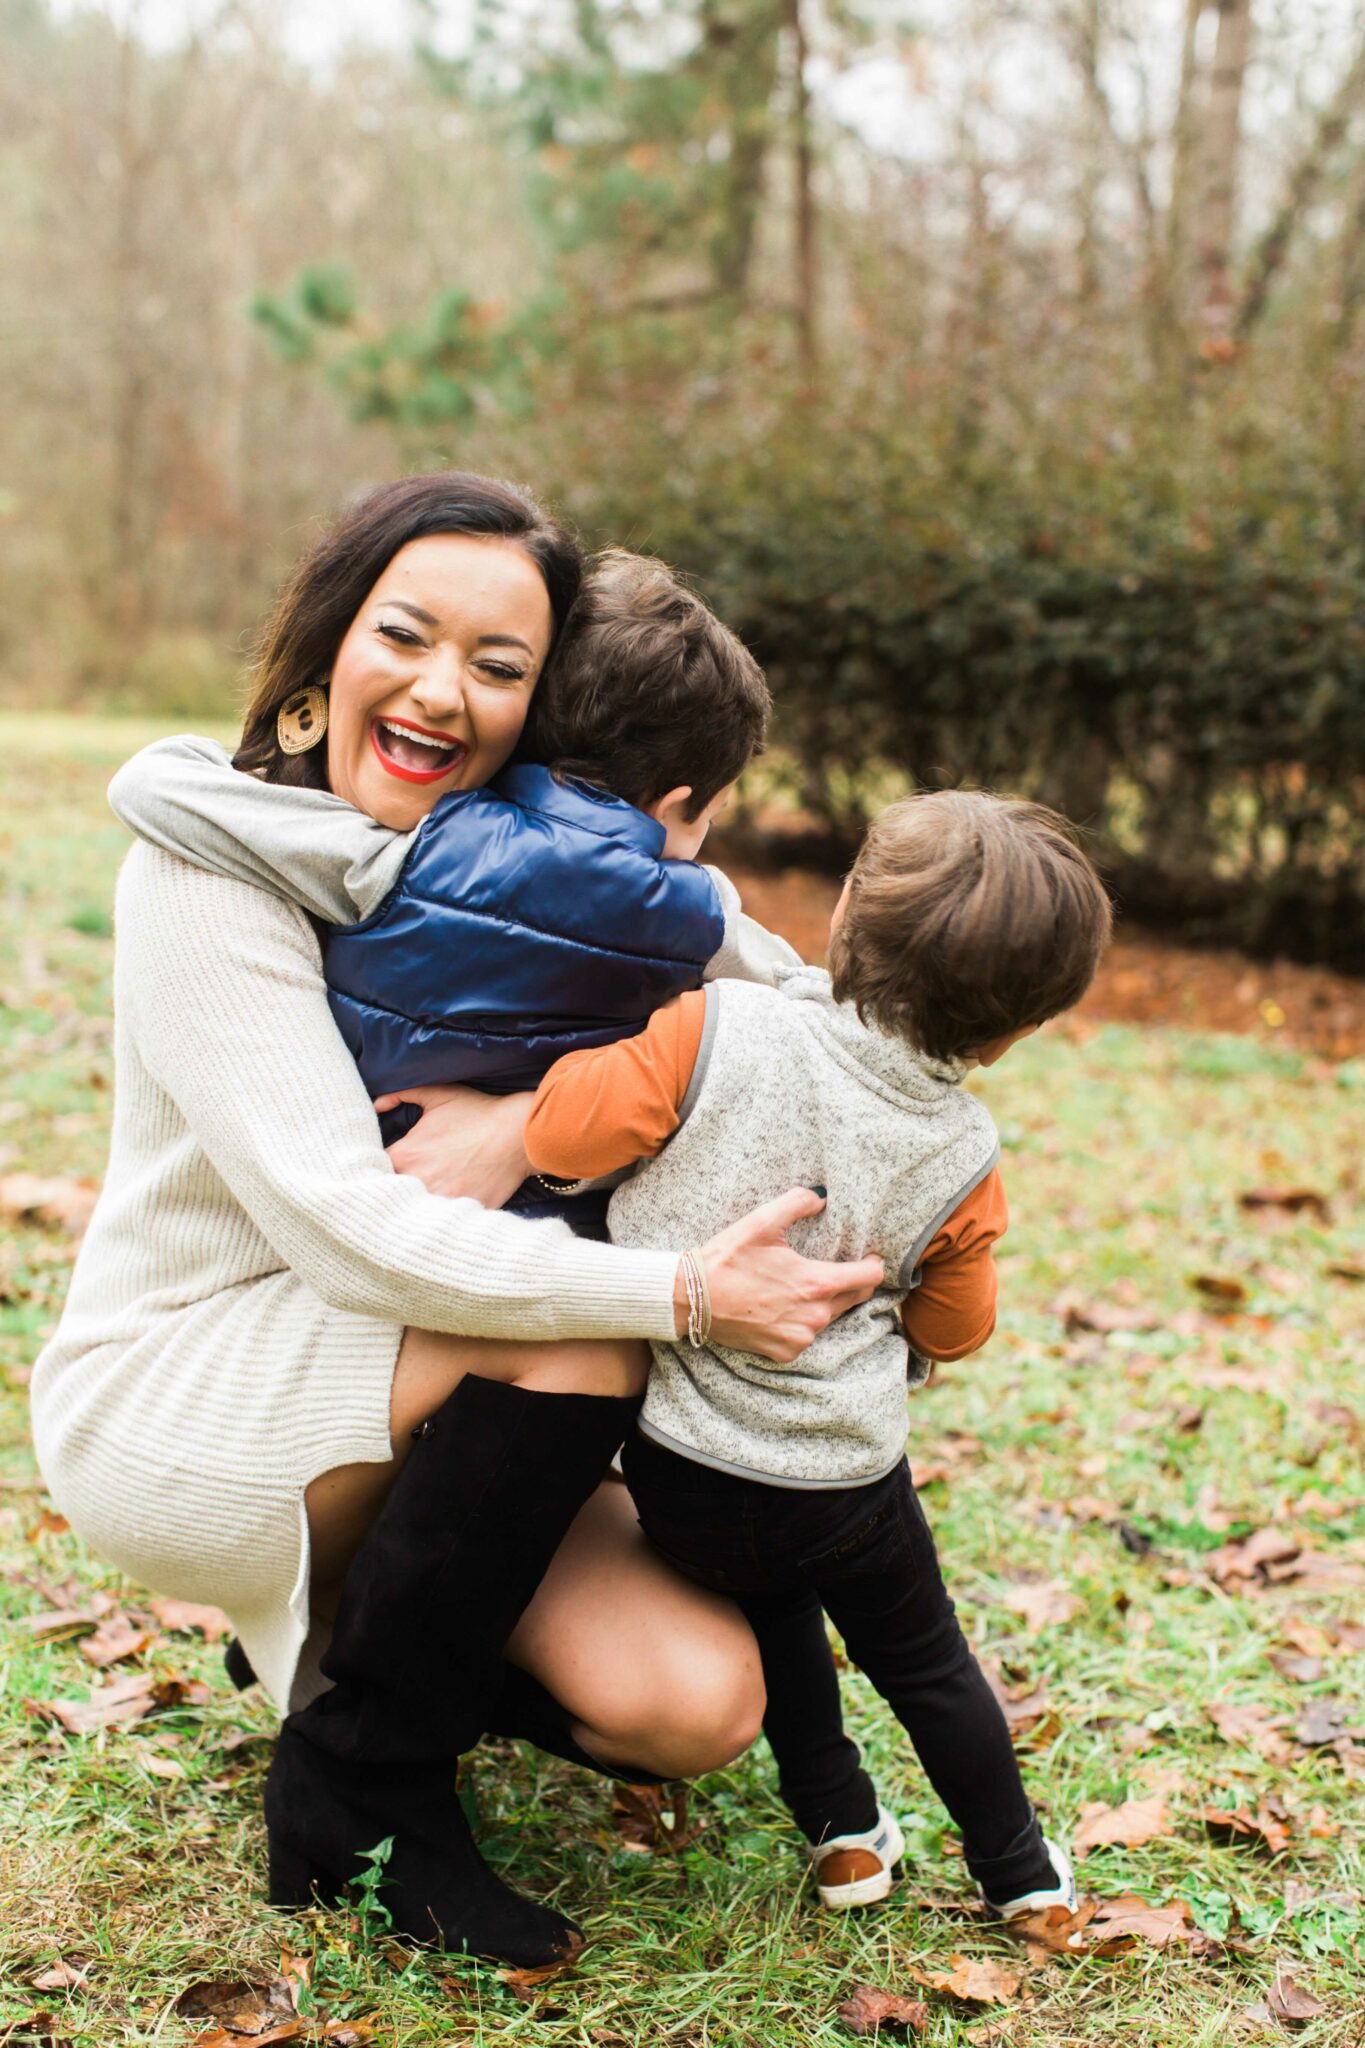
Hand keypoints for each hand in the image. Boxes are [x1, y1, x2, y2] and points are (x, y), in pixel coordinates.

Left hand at [373, 1084, 532, 1205]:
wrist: (519, 1133)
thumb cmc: (478, 1112)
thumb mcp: (438, 1094)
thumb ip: (402, 1093)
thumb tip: (377, 1104)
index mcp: (404, 1155)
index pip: (374, 1170)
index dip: (379, 1169)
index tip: (390, 1167)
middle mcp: (417, 1181)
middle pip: (391, 1194)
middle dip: (395, 1189)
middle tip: (409, 1183)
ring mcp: (440, 1201)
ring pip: (414, 1211)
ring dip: (416, 1205)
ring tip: (426, 1197)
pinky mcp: (462, 1213)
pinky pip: (443, 1222)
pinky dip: (442, 1217)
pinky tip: (446, 1209)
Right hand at [677, 1187, 884, 1363]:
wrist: (691, 1299)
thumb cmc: (727, 1258)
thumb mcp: (761, 1221)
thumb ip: (798, 1202)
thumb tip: (822, 1196)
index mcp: (817, 1282)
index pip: (871, 1276)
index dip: (874, 1263)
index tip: (868, 1255)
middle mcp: (816, 1316)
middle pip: (856, 1297)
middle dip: (852, 1281)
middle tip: (835, 1266)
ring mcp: (802, 1338)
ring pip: (831, 1317)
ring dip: (825, 1302)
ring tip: (801, 1286)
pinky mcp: (786, 1352)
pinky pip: (808, 1335)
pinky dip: (801, 1322)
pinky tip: (782, 1307)